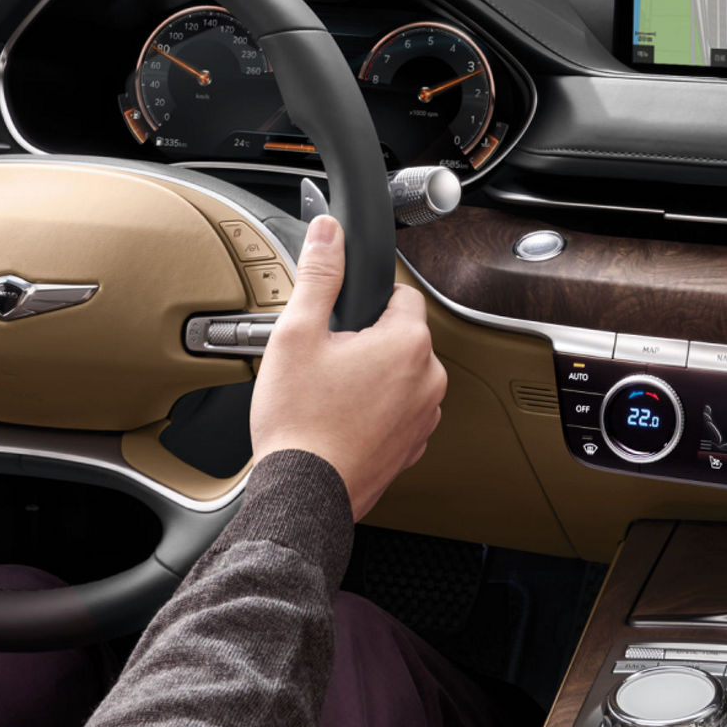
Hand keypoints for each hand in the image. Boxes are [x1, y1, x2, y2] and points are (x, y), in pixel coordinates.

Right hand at [250, 215, 445, 520]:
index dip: (363, 303)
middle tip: (325, 363)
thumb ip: (320, 275)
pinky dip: (375, 411)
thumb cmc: (299, 422)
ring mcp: (425, 417)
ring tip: (329, 396)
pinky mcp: (413, 446)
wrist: (304, 494)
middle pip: (400, 336)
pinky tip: (339, 421)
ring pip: (399, 375)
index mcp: (408, 343)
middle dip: (366, 342)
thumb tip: (331, 232)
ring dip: (371, 377)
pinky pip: (398, 411)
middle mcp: (429, 380)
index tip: (337, 323)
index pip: (401, 295)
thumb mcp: (297, 334)